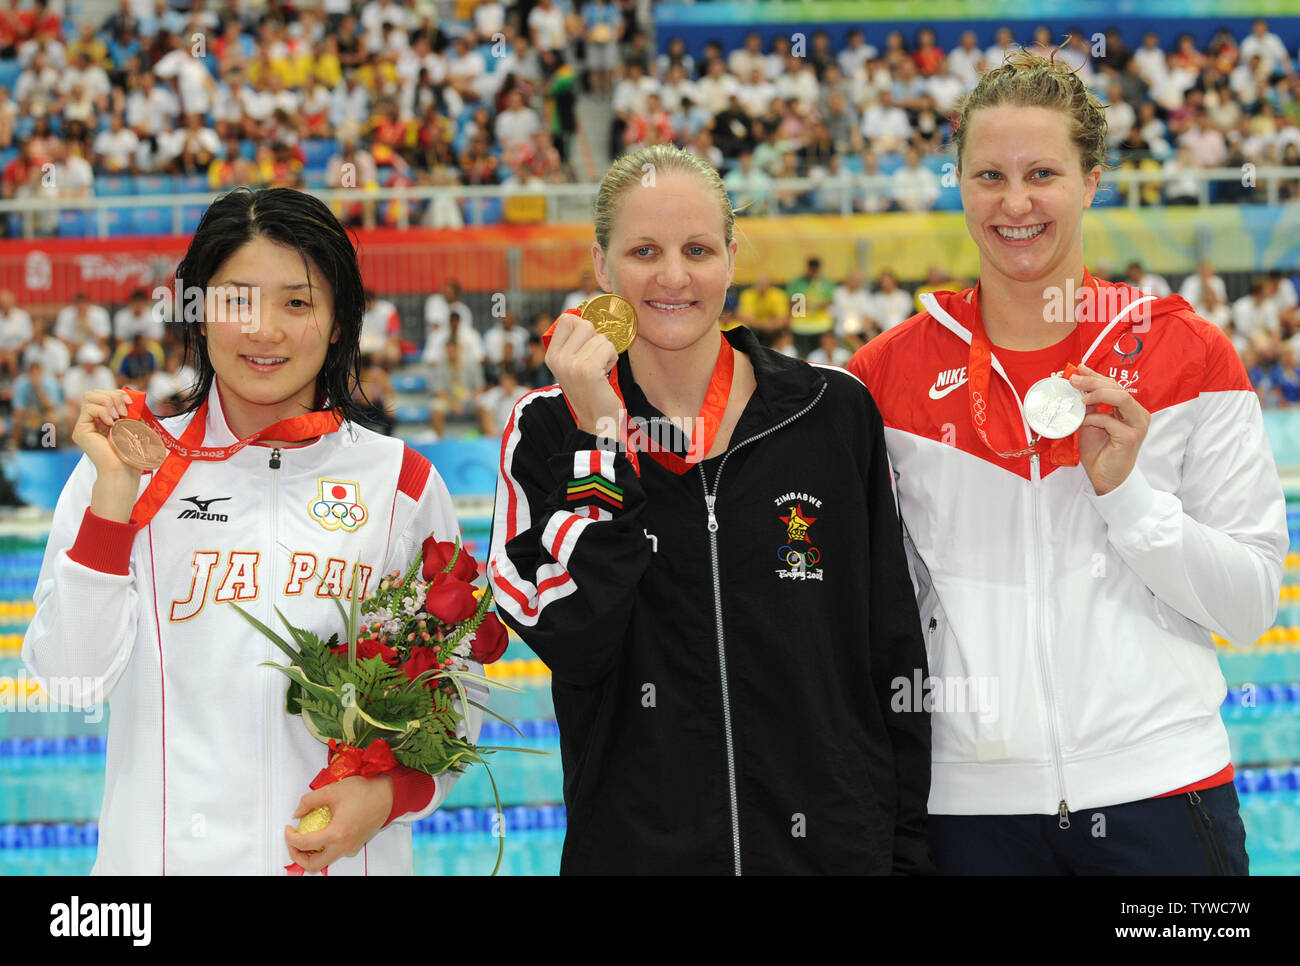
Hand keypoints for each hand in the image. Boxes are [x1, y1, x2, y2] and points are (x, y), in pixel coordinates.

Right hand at [71, 388, 141, 522]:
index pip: (103, 396)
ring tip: (119, 416)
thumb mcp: (132, 426)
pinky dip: (102, 411)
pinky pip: (88, 408)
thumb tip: (132, 395)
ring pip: (89, 397)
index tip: (130, 402)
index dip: (116, 394)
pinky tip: (111, 423)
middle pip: (93, 393)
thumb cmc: (130, 453)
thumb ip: (129, 411)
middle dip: (112, 396)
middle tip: (125, 410)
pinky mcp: (80, 430)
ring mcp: (84, 425)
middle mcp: (91, 421)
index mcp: (103, 420)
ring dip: (108, 402)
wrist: (123, 470)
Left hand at [284, 774, 393, 873]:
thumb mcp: (332, 790)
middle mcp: (344, 846)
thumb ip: (309, 801)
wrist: (387, 794)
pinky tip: (323, 832)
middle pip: (314, 865)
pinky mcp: (356, 846)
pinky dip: (324, 848)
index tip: (288, 828)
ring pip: (325, 861)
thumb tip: (297, 813)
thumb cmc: (364, 791)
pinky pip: (335, 853)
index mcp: (337, 834)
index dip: (290, 837)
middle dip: (297, 856)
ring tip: (306, 837)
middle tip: (293, 841)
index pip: (304, 845)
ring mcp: (351, 848)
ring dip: (311, 853)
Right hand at [545, 312, 622, 437]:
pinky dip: (612, 359)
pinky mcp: (588, 370)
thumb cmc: (590, 392)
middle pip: (584, 324)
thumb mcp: (573, 366)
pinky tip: (605, 374)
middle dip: (597, 339)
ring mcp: (571, 364)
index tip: (587, 345)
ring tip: (600, 371)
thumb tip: (584, 315)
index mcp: (551, 355)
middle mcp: (558, 359)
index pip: (567, 319)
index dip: (583, 327)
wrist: (597, 422)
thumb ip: (574, 344)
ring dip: (606, 352)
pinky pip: (608, 347)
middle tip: (595, 360)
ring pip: (600, 337)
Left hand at [1070, 363, 1149, 495]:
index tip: (1078, 369)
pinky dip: (1093, 418)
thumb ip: (1089, 405)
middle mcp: (1138, 414)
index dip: (1096, 376)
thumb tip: (1077, 383)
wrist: (1104, 477)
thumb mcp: (1091, 422)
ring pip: (1121, 398)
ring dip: (1098, 394)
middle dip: (1093, 381)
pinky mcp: (1130, 437)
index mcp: (1130, 409)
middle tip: (1074, 380)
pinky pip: (1110, 420)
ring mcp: (1137, 425)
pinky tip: (1083, 422)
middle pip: (1118, 388)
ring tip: (1081, 397)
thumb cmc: (1099, 451)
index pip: (1114, 386)